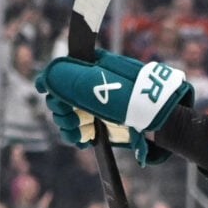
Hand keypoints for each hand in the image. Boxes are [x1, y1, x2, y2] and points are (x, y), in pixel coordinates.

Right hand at [33, 50, 191, 165]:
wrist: (163, 123)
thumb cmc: (137, 99)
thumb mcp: (104, 86)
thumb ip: (74, 81)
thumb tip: (46, 77)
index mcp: (94, 67)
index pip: (62, 69)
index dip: (50, 79)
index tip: (44, 89)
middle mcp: (92, 85)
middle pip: (60, 95)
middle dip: (60, 107)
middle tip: (70, 117)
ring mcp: (95, 106)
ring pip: (66, 115)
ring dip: (67, 125)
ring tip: (79, 132)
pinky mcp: (100, 124)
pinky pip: (78, 130)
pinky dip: (77, 136)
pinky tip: (84, 140)